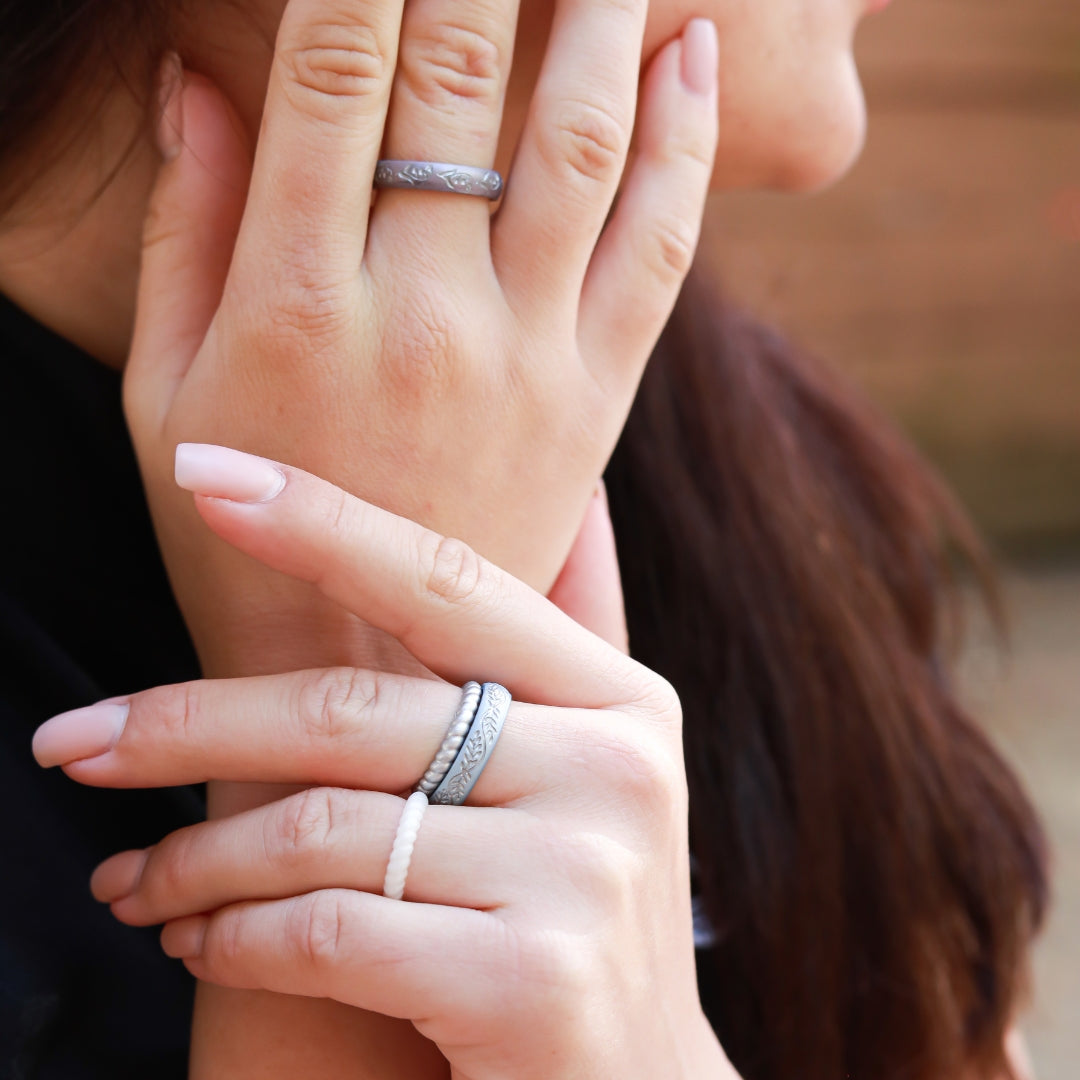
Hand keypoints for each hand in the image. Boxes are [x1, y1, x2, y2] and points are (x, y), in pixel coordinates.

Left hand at [35, 446, 732, 1078]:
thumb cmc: (577, 905)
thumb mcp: (595, 763)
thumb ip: (577, 634)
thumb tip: (585, 489)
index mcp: (622, 700)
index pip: (449, 582)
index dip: (323, 522)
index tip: (204, 473)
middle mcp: (614, 770)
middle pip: (352, 713)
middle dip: (187, 725)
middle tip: (72, 741)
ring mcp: (578, 875)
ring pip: (322, 829)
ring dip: (194, 858)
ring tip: (130, 880)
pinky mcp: (528, 983)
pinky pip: (327, 932)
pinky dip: (234, 937)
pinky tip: (196, 943)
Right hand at [123, 0, 718, 670]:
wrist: (367, 668)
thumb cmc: (245, 533)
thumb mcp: (166, 393)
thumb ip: (185, 228)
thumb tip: (199, 77)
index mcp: (297, 301)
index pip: (331, 72)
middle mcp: (422, 313)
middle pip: (465, 78)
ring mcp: (525, 357)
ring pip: (582, 143)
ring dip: (605, 13)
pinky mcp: (595, 401)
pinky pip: (660, 250)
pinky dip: (684, 144)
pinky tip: (689, 56)